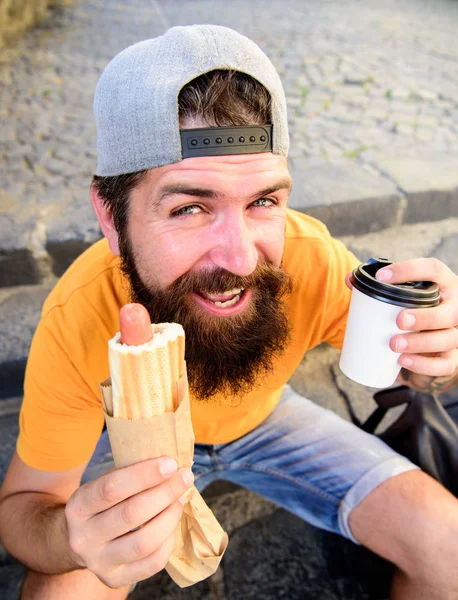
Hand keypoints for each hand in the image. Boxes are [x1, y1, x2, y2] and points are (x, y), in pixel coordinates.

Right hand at [65, 457, 192, 587]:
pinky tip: (172, 526)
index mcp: (78, 506)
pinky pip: (152, 563)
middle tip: (185, 477)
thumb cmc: (101, 504)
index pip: (111, 488)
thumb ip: (130, 474)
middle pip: (131, 514)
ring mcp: (98, 562)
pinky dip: (168, 542)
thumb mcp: (103, 484)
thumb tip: (170, 466)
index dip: (144, 475)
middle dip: (165, 492)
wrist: (79, 541)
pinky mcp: (114, 579)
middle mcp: (84, 537)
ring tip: (179, 500)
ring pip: (144, 542)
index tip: (170, 463)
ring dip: (170, 516)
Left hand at [374, 258, 457, 377]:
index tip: (381, 277)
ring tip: (394, 344)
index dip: (409, 271)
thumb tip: (349, 280)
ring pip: (448, 339)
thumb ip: (376, 287)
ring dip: (421, 343)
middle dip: (425, 317)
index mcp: (443, 284)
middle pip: (450, 312)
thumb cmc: (414, 307)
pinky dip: (424, 365)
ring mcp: (456, 333)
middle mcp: (455, 307)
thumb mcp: (401, 295)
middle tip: (399, 321)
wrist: (431, 332)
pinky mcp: (451, 356)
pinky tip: (403, 362)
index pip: (433, 269)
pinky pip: (445, 364)